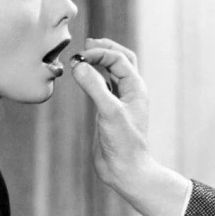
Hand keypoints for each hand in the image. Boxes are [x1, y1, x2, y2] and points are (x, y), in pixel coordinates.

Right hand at [70, 38, 150, 187]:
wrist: (125, 170)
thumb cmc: (124, 144)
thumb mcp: (109, 112)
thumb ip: (94, 87)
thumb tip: (79, 66)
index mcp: (136, 88)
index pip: (119, 59)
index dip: (100, 52)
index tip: (80, 56)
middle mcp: (130, 92)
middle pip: (121, 60)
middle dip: (105, 50)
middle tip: (87, 45)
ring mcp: (120, 102)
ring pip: (112, 73)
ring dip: (99, 63)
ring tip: (83, 58)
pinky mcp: (109, 113)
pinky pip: (103, 88)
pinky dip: (93, 78)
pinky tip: (83, 77)